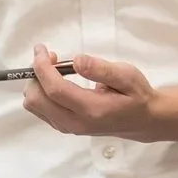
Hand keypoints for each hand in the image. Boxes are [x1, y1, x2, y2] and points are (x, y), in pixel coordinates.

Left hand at [22, 46, 158, 139]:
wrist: (143, 120)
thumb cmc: (136, 95)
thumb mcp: (127, 75)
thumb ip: (101, 69)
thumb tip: (77, 61)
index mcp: (91, 109)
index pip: (55, 89)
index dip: (42, 67)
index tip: (41, 49)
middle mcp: (76, 122)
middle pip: (36, 101)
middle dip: (36, 74)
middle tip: (50, 57)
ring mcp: (69, 127)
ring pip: (35, 107)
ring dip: (37, 84)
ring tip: (53, 68)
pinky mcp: (66, 127)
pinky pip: (41, 110)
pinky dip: (41, 93)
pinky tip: (56, 81)